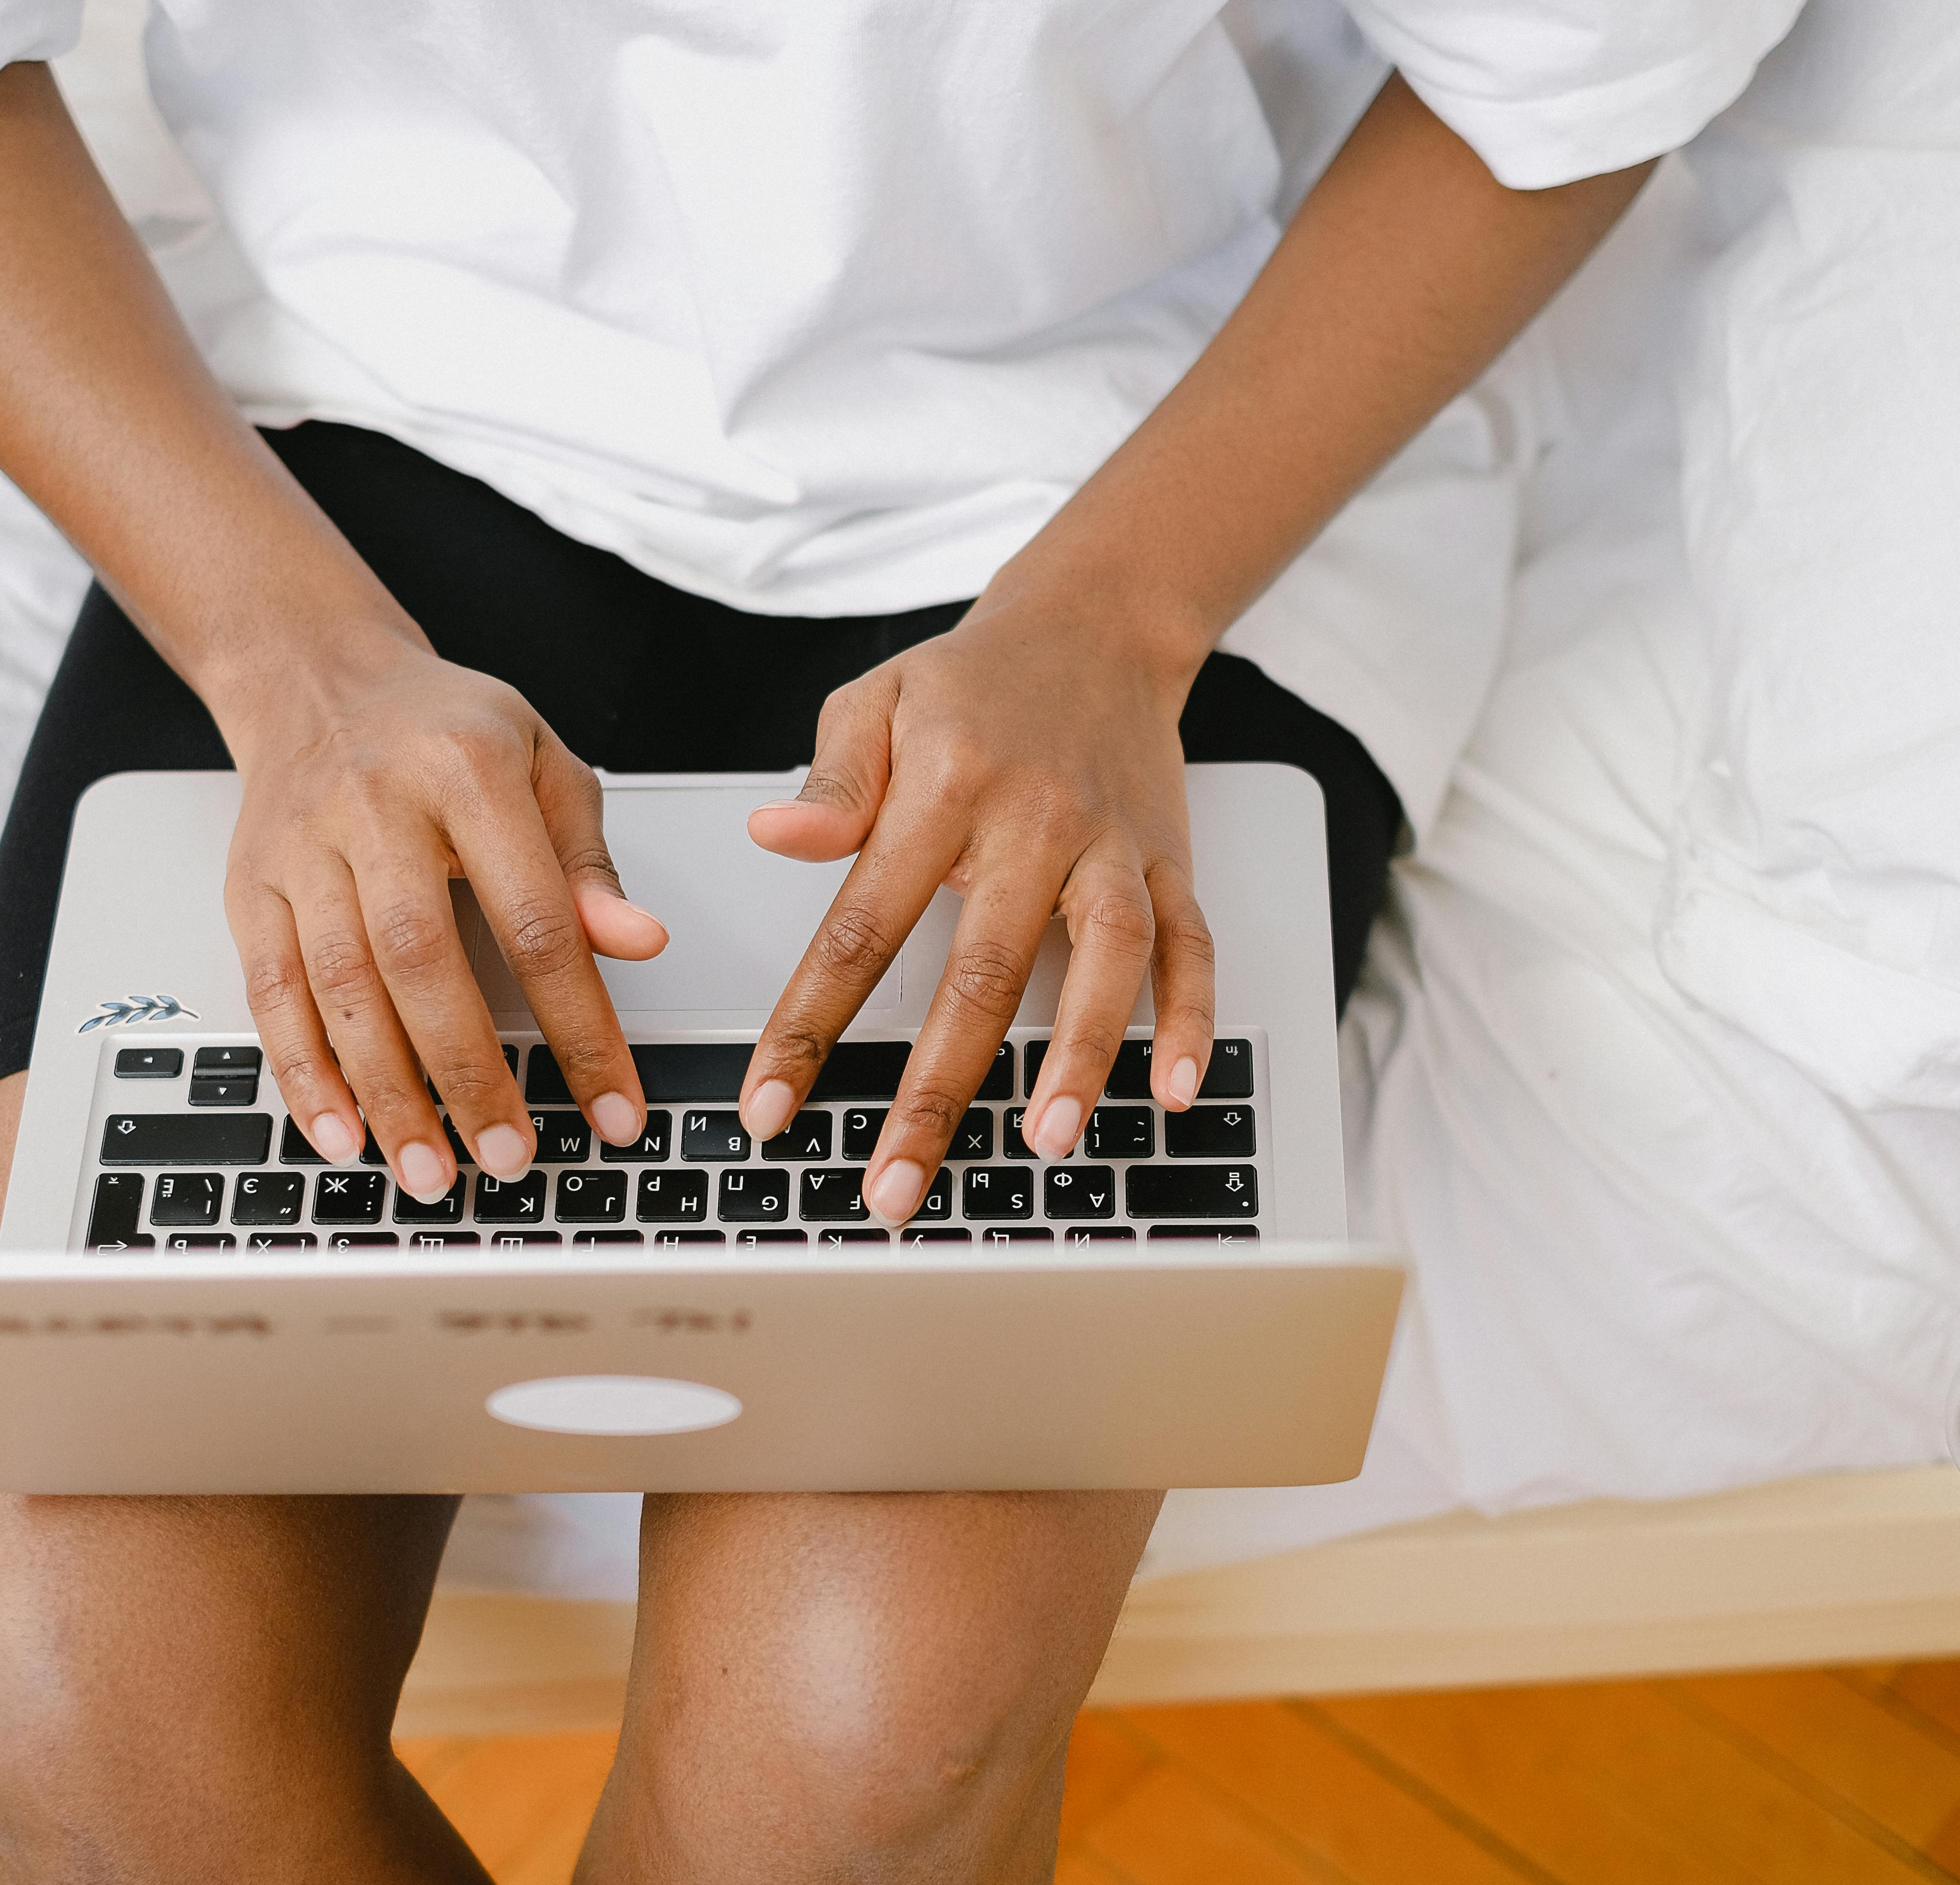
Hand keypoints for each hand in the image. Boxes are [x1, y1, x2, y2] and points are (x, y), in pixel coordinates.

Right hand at [218, 623, 667, 1199]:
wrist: (316, 677)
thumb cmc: (446, 729)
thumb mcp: (544, 767)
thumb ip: (587, 864)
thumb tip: (638, 944)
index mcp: (468, 771)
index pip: (534, 919)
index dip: (578, 1023)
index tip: (613, 1104)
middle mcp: (376, 807)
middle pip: (421, 960)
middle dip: (468, 1073)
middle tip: (510, 1156)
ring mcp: (303, 849)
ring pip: (339, 985)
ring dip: (384, 1090)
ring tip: (428, 1170)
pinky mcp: (250, 885)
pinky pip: (270, 990)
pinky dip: (301, 1070)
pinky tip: (337, 1130)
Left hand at [736, 588, 1214, 1225]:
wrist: (1095, 624)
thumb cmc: (971, 681)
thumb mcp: (876, 700)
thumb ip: (833, 780)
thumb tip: (775, 838)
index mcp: (946, 789)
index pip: (861, 926)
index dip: (809, 1026)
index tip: (767, 1108)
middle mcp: (1035, 822)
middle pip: (981, 972)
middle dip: (935, 1092)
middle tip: (894, 1184)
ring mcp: (1110, 846)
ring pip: (1106, 960)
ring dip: (1080, 1057)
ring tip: (1046, 1144)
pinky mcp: (1167, 861)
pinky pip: (1192, 946)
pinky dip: (1192, 1019)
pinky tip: (1176, 1092)